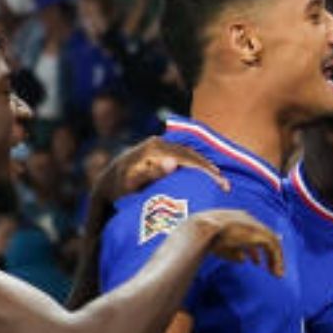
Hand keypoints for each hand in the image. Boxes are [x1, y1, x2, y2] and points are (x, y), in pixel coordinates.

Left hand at [102, 139, 228, 202]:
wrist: (106, 184)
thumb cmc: (118, 189)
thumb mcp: (131, 184)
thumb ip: (151, 173)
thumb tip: (172, 162)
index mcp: (153, 149)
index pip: (187, 158)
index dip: (206, 171)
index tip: (221, 185)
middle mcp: (157, 142)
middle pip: (191, 154)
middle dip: (211, 170)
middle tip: (226, 187)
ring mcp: (159, 144)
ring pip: (191, 154)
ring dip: (208, 168)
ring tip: (222, 184)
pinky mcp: (161, 149)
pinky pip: (186, 155)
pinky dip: (199, 166)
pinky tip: (209, 176)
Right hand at [187, 209, 283, 275]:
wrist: (203, 229)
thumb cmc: (204, 238)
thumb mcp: (220, 245)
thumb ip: (233, 251)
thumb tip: (243, 259)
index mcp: (237, 220)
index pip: (250, 234)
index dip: (253, 249)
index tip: (256, 261)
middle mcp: (248, 220)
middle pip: (263, 237)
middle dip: (268, 254)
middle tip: (271, 269)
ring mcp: (256, 225)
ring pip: (272, 243)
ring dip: (275, 259)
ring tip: (276, 274)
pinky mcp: (261, 233)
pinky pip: (274, 248)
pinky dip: (277, 260)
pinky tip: (276, 272)